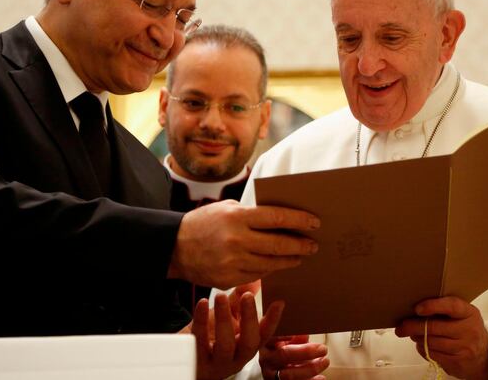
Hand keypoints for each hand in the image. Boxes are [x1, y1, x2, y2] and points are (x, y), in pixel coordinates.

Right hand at [168, 200, 319, 288]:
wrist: (174, 247)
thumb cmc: (203, 223)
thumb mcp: (225, 208)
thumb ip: (250, 214)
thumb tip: (279, 219)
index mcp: (237, 217)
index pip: (277, 218)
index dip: (299, 220)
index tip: (314, 223)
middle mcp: (237, 240)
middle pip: (279, 244)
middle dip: (300, 245)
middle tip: (313, 245)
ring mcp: (233, 262)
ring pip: (271, 264)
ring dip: (289, 260)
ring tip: (299, 256)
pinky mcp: (229, 279)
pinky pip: (257, 276)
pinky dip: (270, 270)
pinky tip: (277, 265)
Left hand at [191, 289, 283, 379]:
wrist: (184, 356)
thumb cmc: (211, 335)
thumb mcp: (228, 316)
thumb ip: (240, 298)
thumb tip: (256, 277)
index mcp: (247, 346)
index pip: (264, 334)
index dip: (273, 320)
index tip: (279, 302)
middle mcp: (236, 357)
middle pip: (249, 343)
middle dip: (250, 318)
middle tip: (247, 296)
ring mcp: (216, 362)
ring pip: (225, 345)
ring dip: (224, 319)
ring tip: (221, 296)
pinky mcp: (196, 360)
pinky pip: (198, 341)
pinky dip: (200, 320)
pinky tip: (202, 303)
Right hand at [259, 335, 328, 379]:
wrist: (277, 372)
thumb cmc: (283, 352)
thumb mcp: (286, 343)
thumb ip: (295, 339)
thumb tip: (304, 335)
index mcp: (265, 343)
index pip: (272, 335)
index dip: (283, 333)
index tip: (303, 333)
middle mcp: (266, 359)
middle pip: (284, 355)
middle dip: (306, 352)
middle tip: (323, 348)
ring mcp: (271, 375)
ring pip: (289, 374)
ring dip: (310, 368)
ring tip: (325, 361)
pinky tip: (321, 377)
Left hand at [395, 296, 487, 379]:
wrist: (484, 357)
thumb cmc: (466, 330)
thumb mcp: (462, 316)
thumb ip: (444, 310)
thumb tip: (413, 310)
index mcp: (469, 313)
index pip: (451, 306)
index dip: (433, 306)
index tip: (417, 308)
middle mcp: (469, 330)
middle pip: (434, 327)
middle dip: (413, 326)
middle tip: (401, 326)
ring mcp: (464, 348)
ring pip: (430, 342)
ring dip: (417, 338)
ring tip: (413, 334)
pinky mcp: (458, 362)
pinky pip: (432, 355)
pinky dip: (423, 350)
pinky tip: (422, 345)